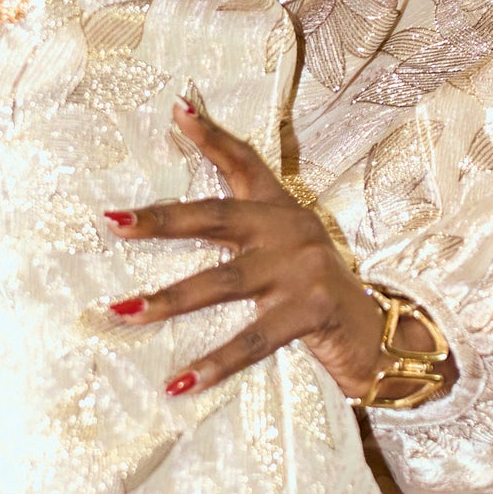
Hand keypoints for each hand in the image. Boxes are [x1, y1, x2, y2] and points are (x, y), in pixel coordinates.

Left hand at [104, 101, 433, 402]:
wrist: (381, 336)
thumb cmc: (318, 294)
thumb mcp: (289, 248)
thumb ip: (247, 226)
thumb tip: (194, 203)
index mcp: (282, 212)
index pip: (245, 163)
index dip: (212, 137)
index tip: (175, 111)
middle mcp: (290, 231)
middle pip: (215, 218)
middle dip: (161, 221)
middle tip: (112, 222)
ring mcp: (302, 270)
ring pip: (222, 283)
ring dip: (167, 299)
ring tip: (122, 312)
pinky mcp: (312, 312)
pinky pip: (253, 341)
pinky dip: (214, 363)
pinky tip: (179, 382)